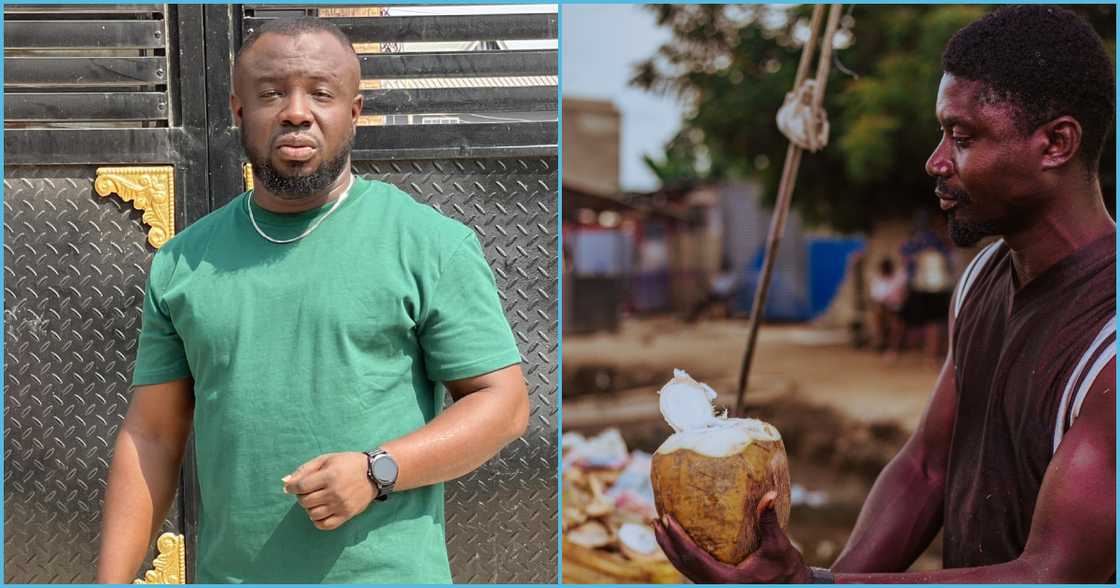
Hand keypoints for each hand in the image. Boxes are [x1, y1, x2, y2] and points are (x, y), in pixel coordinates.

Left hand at [282, 452, 376, 530]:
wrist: (375, 473)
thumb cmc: (347, 463)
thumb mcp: (326, 459)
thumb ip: (304, 470)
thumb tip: (285, 483)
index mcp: (329, 475)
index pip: (300, 486)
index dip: (292, 487)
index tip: (294, 487)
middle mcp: (335, 492)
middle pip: (305, 501)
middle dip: (302, 496)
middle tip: (309, 491)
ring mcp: (341, 505)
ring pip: (312, 514)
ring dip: (309, 508)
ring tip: (316, 500)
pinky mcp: (347, 515)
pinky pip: (324, 525)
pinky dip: (317, 520)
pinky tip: (321, 511)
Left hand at [652, 491, 810, 583]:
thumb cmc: (786, 571)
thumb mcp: (779, 547)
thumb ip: (770, 522)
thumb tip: (770, 495)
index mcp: (725, 580)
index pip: (693, 558)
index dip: (677, 539)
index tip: (666, 519)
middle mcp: (715, 586)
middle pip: (682, 565)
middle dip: (667, 543)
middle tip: (656, 520)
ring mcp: (715, 586)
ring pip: (685, 569)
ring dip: (671, 549)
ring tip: (661, 528)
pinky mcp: (718, 584)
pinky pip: (693, 569)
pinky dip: (683, 554)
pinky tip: (681, 539)